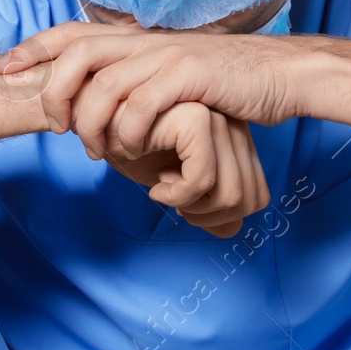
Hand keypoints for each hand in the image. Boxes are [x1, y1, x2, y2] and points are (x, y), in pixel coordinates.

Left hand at [0, 22, 301, 159]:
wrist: (280, 74)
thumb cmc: (226, 83)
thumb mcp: (173, 74)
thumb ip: (138, 78)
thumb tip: (103, 96)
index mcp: (139, 39)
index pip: (74, 31)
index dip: (35, 46)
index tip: (7, 68)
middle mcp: (147, 41)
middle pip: (77, 52)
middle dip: (53, 90)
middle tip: (53, 127)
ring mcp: (167, 55)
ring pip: (104, 85)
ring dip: (92, 124)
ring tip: (98, 152)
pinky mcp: (190, 76)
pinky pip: (141, 106)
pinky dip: (129, 135)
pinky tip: (135, 154)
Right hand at [92, 98, 268, 237]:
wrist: (92, 119)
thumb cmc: (130, 147)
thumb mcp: (174, 183)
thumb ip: (207, 205)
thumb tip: (231, 231)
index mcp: (235, 136)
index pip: (258, 194)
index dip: (223, 216)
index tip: (187, 204)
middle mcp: (233, 124)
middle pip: (251, 198)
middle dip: (209, 216)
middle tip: (174, 202)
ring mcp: (218, 118)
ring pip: (231, 193)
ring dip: (191, 207)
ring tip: (163, 190)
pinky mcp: (196, 118)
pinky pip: (203, 179)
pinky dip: (177, 195)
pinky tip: (156, 184)